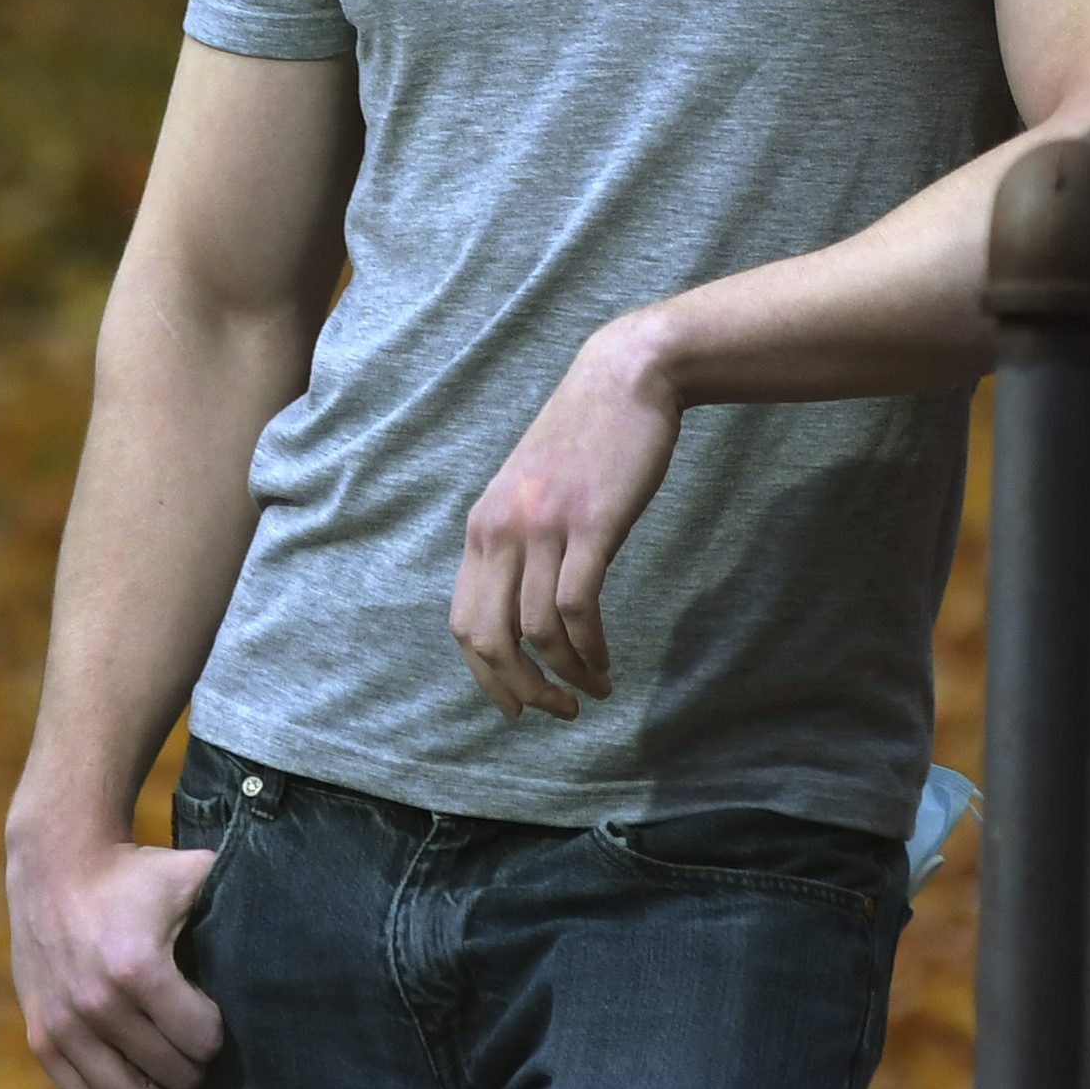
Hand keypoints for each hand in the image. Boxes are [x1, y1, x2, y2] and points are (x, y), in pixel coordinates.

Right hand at [6, 824, 222, 1088]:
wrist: (57, 866)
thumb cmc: (136, 874)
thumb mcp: (191, 874)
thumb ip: (239, 898)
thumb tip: (299, 921)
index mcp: (140, 968)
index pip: (202, 1042)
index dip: (215, 1032)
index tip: (210, 1013)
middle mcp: (98, 1004)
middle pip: (171, 1078)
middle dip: (193, 1065)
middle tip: (194, 1044)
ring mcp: (65, 1026)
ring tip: (163, 1062)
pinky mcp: (41, 1038)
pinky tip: (126, 1065)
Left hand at [450, 318, 683, 717]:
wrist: (626, 376)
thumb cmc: (587, 437)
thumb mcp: (532, 489)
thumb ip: (518, 539)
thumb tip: (520, 604)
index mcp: (483, 526)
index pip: (463, 623)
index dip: (486, 677)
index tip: (517, 704)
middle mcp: (500, 530)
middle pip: (489, 639)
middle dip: (520, 690)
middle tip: (555, 712)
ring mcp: (543, 526)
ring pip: (535, 632)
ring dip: (564, 676)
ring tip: (593, 690)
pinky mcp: (590, 524)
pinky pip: (576, 607)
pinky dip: (588, 648)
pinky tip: (605, 663)